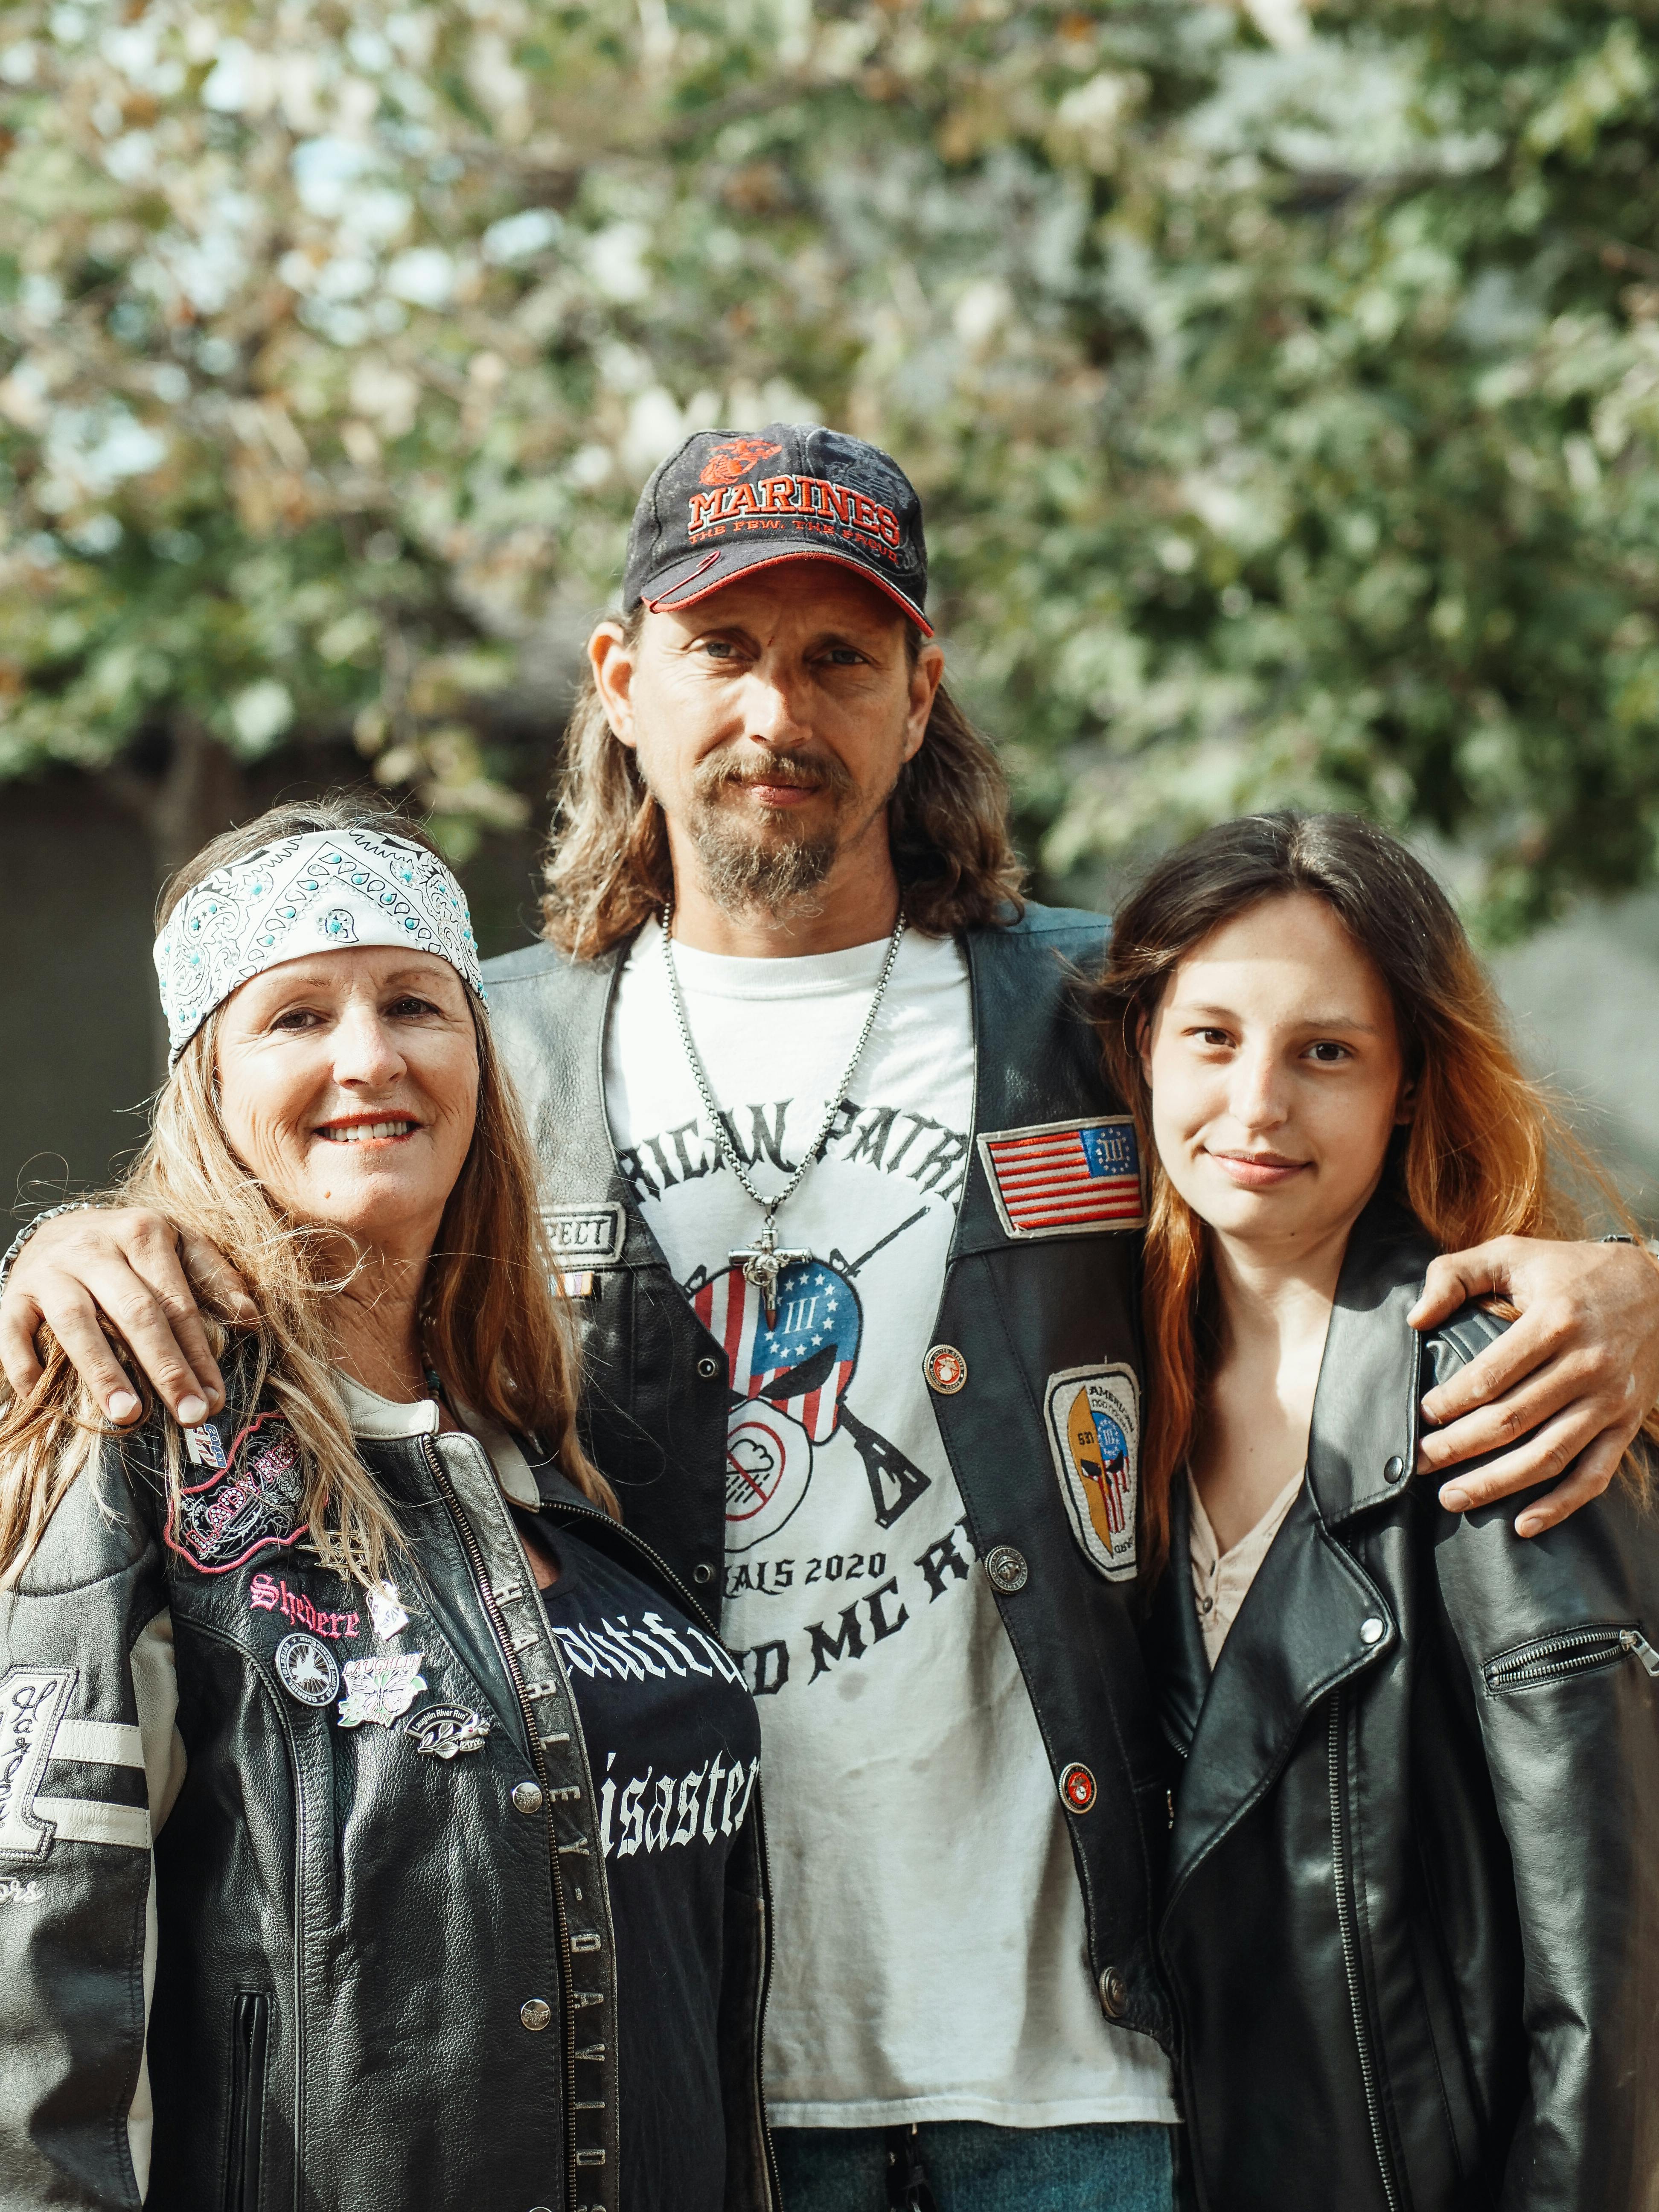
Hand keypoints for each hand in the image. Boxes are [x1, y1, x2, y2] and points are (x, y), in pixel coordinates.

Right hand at [0, 1208, 254, 1427]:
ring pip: (77, 1323)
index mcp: (144, 1231)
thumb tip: (250, 1319)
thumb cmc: (130, 1248)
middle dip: (165, 1368)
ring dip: (103, 1372)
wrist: (58, 1227)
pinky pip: (14, 1332)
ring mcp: (50, 1270)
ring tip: (127, 1416)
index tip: (214, 1398)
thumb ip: (215, 1277)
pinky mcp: (13, 1293)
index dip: (198, 1352)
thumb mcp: (178, 1245)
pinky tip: (42, 1398)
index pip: (178, 1302)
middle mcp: (95, 1247)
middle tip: (189, 1415)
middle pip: (136, 1312)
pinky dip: (25, 1366)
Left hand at [1410, 1236, 1658, 1535]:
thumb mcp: (1512, 1253)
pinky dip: (1561, 1506)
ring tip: (1452, 1497)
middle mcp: (1585, 1365)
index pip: (1491, 1375)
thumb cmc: (1571, 1271)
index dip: (1451, 1401)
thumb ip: (1455, 1275)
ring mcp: (1609, 1399)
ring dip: (1497, 1484)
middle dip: (1459, 1448)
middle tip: (1422, 1463)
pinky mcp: (1626, 1423)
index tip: (1422, 1415)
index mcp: (1554, 1321)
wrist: (1657, 1287)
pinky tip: (1524, 1525)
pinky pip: (1594, 1475)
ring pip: (1548, 1455)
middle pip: (1512, 1420)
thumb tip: (1414, 1317)